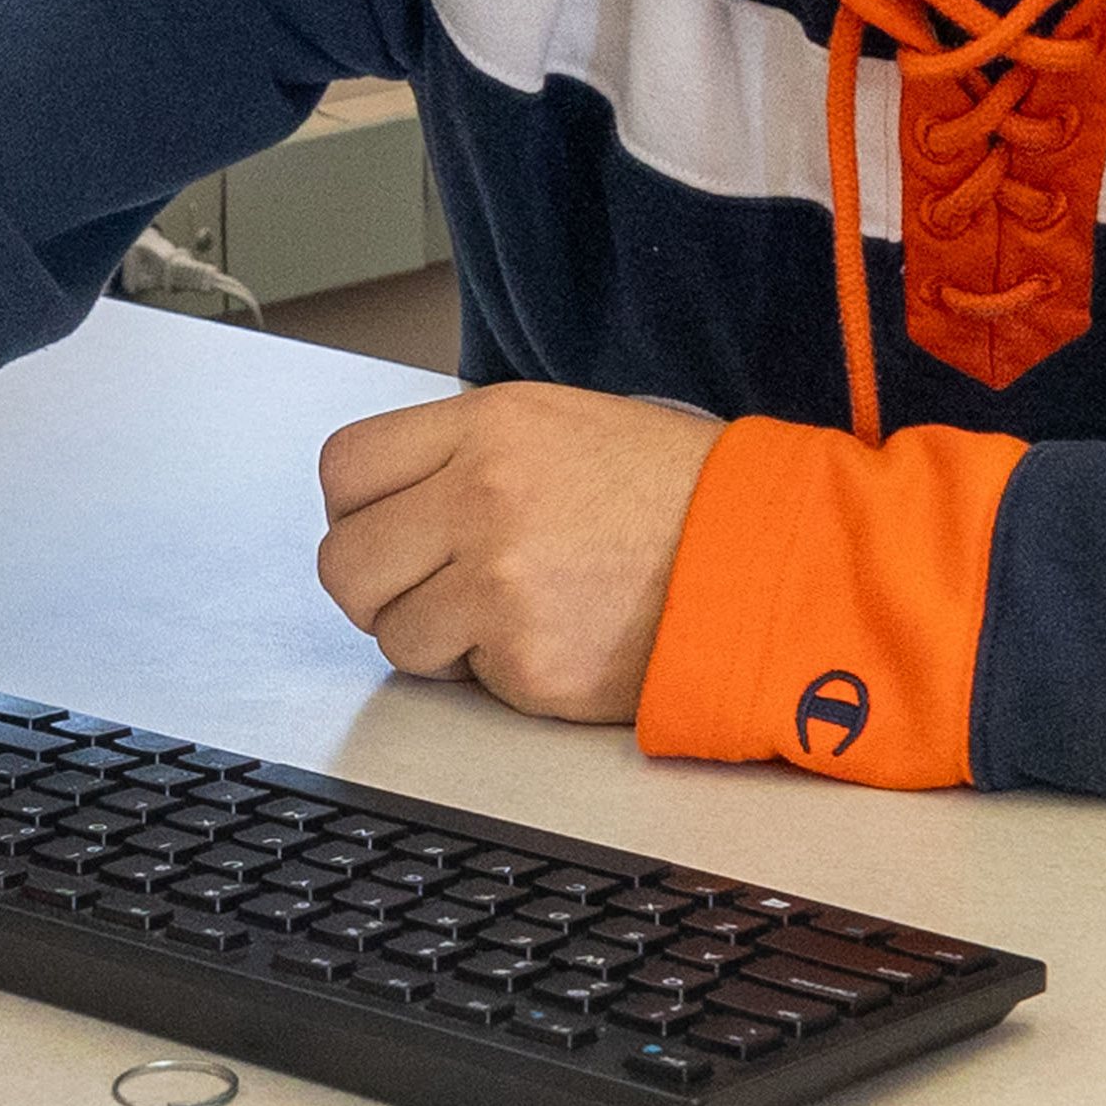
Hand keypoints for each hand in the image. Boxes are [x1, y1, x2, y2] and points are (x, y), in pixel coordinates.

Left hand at [313, 383, 719, 724]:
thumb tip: (386, 503)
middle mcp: (482, 498)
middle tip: (428, 590)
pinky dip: (497, 672)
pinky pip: (463, 680)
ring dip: (436, 638)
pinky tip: (555, 637)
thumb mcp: (559, 425)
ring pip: (393, 634)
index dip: (354, 511)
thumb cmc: (670, 494)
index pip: (344, 469)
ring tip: (506, 615)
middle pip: (345, 562)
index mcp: (486, 426)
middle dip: (378, 587)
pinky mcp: (527, 661)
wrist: (761, 558)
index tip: (384, 530)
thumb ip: (463, 454)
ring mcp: (501, 584)